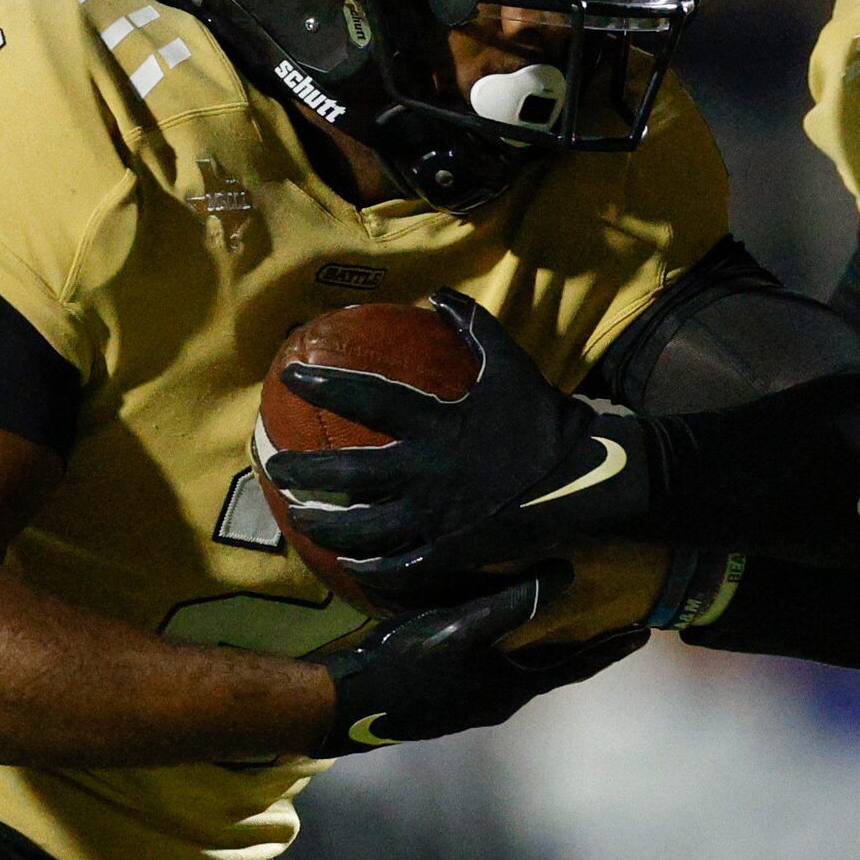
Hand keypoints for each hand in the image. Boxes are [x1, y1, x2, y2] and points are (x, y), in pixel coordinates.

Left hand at [266, 290, 649, 591]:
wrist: (584, 480)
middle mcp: (427, 472)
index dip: (326, 384)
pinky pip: (397, 565)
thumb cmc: (545, 420)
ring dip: (324, 525)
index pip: (368, 398)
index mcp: (438, 423)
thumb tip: (439, 293)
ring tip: (300, 519)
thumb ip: (474, 326)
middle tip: (275, 466)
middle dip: (304, 471)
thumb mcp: (510, 364)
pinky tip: (348, 564)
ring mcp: (435, 517)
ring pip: (362, 529)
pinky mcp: (449, 551)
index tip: (290, 375)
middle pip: (348, 474)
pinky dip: (368, 567)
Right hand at [314, 573, 645, 755]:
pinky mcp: (450, 695)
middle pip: (558, 667)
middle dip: (587, 643)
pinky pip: (499, 667)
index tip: (645, 631)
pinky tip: (509, 631)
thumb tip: (563, 574)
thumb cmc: (404, 668)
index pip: (577, 664)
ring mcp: (474, 700)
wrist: (348, 706)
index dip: (611, 646)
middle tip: (619, 621)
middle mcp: (500, 699)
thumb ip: (510, 602)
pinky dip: (519, 647)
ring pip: (527, 667)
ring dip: (553, 644)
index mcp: (511, 688)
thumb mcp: (459, 629)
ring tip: (572, 619)